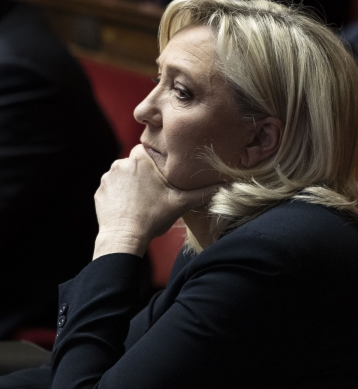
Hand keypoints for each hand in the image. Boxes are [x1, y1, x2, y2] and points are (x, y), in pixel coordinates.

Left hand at [93, 145, 220, 258]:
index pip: (147, 150)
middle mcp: (121, 164)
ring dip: (130, 185)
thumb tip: (227, 187)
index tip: (160, 175)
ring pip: (123, 175)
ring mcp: (107, 178)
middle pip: (136, 163)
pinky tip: (129, 208)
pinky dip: (119, 196)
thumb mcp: (181, 203)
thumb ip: (203, 193)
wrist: (124, 238)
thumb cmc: (152, 218)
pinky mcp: (99, 192)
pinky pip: (112, 188)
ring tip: (141, 202)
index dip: (154, 162)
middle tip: (154, 193)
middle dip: (143, 175)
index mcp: (140, 160)